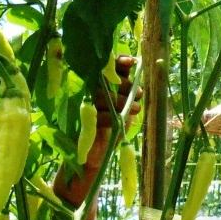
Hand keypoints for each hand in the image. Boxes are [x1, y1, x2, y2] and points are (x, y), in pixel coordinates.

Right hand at [53, 56, 140, 204]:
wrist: (95, 157)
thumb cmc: (110, 129)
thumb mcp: (122, 107)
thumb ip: (127, 89)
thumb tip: (136, 68)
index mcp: (97, 85)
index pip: (107, 67)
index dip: (119, 62)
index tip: (131, 62)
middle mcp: (87, 91)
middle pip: (106, 79)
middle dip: (126, 85)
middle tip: (139, 93)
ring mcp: (83, 105)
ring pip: (104, 96)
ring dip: (123, 100)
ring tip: (135, 108)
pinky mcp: (82, 121)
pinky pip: (99, 114)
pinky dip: (113, 116)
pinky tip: (125, 118)